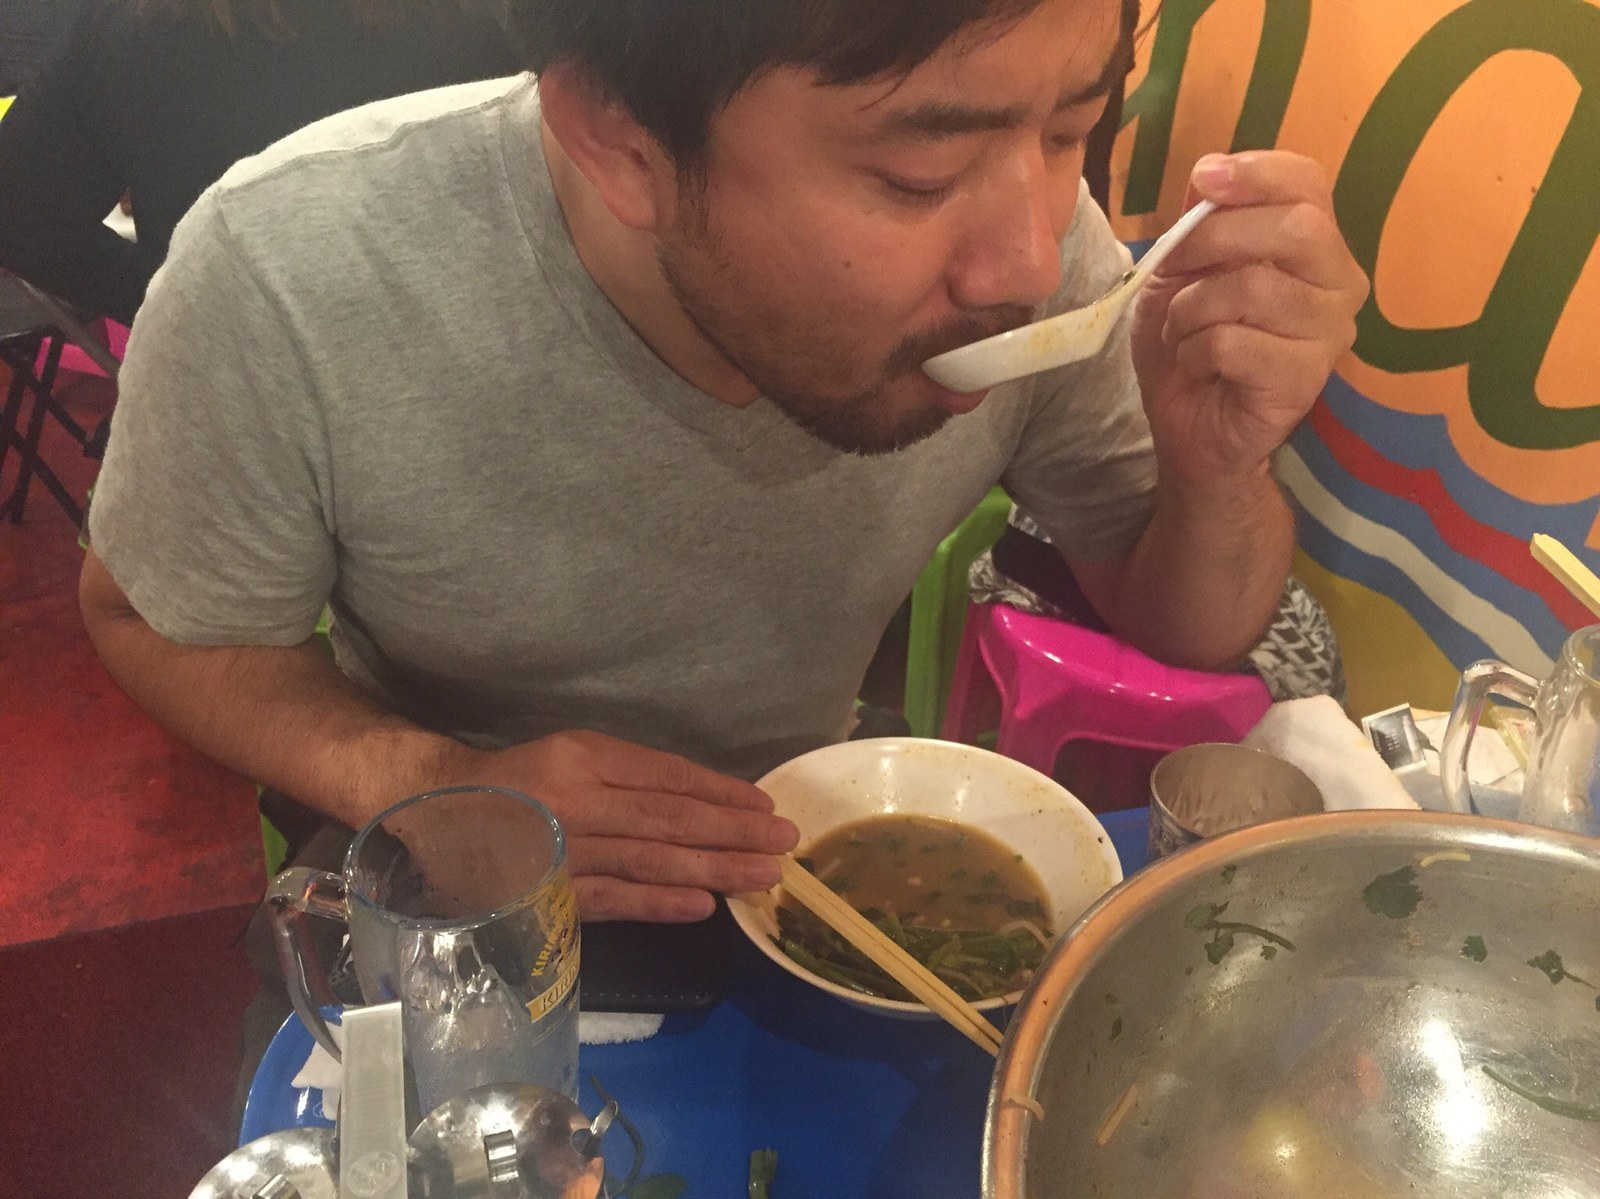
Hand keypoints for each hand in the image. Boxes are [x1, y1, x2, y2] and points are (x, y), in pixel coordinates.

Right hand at [418, 730, 798, 922]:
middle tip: (784, 843)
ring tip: (762, 876)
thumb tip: (706, 805)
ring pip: (648, 859)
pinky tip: (702, 907)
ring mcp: (560, 848)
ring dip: (712, 869)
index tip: (765, 808)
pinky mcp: (545, 893)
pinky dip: (658, 904)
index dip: (720, 792)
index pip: (667, 775)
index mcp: (583, 755)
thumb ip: (630, 778)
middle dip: (732, 832)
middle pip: (668, 817)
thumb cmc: (517, 784)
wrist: (433, 814)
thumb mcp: (572, 758)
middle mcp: (575, 797)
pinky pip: (611, 899)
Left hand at [1129, 150, 1368, 486]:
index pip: (1309, 183)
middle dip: (1215, 238)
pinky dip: (1195, 349)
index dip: (1258, 172)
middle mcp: (1339, 282)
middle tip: (1173, 268)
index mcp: (1314, 245)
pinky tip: (1196, 364)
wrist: (1187, 427)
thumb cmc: (1191, 342)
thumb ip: (1198, 224)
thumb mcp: (1179, 272)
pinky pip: (1234, 342)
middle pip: (1296, 227)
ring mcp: (1330, 333)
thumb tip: (1208, 175)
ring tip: (1182, 329)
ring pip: (1255, 287)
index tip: (1205, 177)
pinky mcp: (1305, 379)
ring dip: (1193, 307)